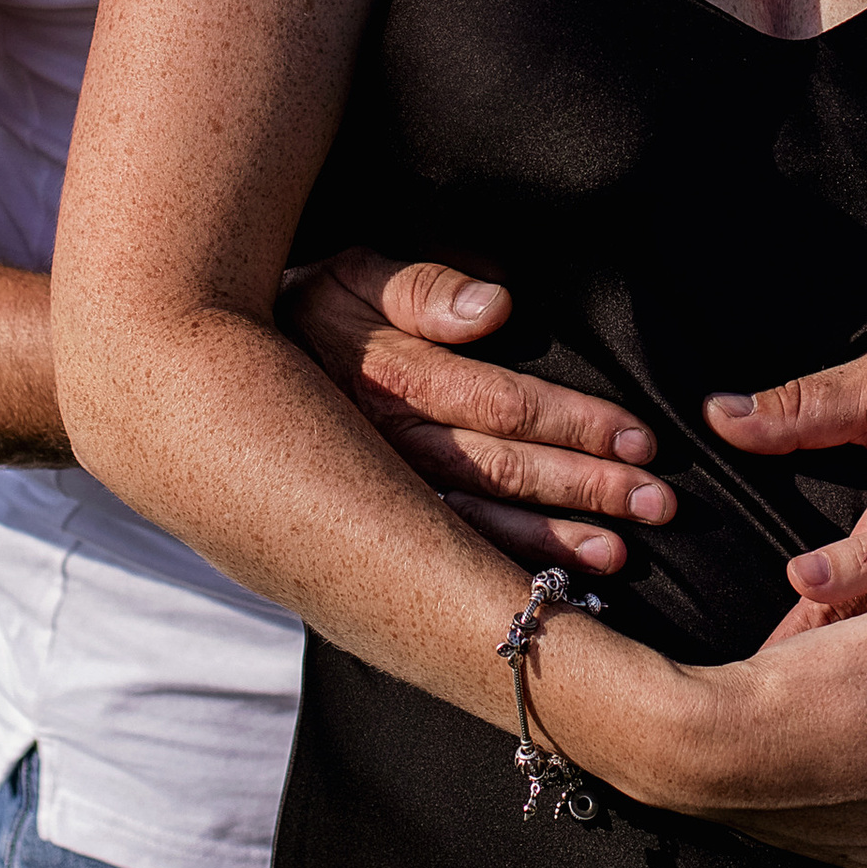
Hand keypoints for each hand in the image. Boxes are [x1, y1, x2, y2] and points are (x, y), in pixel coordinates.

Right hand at [280, 245, 676, 572]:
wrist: (206, 372)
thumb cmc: (313, 307)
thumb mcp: (355, 274)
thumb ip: (421, 285)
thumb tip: (495, 307)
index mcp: (387, 373)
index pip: (497, 403)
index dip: (573, 421)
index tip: (641, 437)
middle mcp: (380, 443)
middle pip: (496, 469)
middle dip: (584, 487)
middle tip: (661, 502)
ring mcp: (369, 495)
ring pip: (469, 524)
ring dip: (550, 543)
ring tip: (620, 556)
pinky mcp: (363, 529)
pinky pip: (435, 556)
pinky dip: (496, 574)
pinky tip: (552, 593)